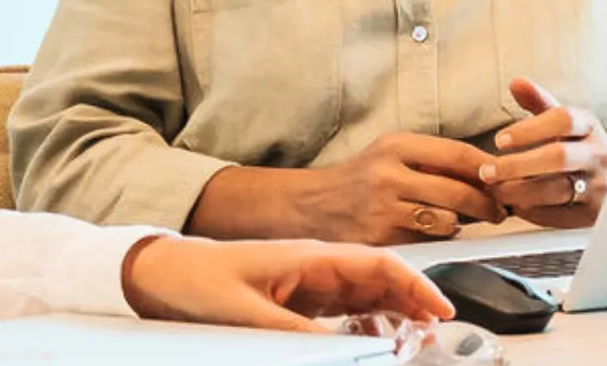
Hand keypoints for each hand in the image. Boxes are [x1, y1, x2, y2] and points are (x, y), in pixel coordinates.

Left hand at [122, 235, 454, 330]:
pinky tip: (373, 341)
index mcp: (310, 257)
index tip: (440, 308)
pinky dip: (367, 324)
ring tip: (413, 339)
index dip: (414, 283)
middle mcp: (317, 266)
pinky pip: (345, 309)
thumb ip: (292, 333)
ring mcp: (309, 283)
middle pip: (380, 277)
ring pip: (367, 293)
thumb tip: (344, 350)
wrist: (166, 274)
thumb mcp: (245, 313)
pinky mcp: (299, 301)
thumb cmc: (201, 282)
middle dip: (413, 301)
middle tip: (435, 333)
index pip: (377, 263)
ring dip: (394, 313)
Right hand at [304, 132, 506, 244]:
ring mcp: (385, 210)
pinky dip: (438, 241)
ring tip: (466, 221)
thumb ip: (432, 158)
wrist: (313, 207)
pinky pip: (426, 244)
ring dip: (463, 224)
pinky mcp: (381, 241)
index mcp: (398, 145)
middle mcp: (390, 174)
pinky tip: (436, 234)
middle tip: (500, 209)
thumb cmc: (362, 176)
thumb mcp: (392, 151)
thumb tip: (484, 170)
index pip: (457, 153)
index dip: (486, 168)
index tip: (504, 176)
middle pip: (458, 191)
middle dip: (486, 203)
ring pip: (446, 222)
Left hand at [479, 76, 606, 227]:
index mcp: (589, 125)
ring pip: (556, 189)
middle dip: (518, 164)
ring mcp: (600, 186)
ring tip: (496, 190)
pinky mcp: (594, 215)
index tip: (500, 140)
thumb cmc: (580, 146)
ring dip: (519, 191)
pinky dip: (532, 212)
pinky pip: (559, 216)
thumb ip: (538, 102)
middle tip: (488, 171)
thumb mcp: (564, 121)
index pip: (562, 119)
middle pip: (559, 156)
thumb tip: (516, 82)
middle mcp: (599, 154)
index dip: (529, 129)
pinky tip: (515, 206)